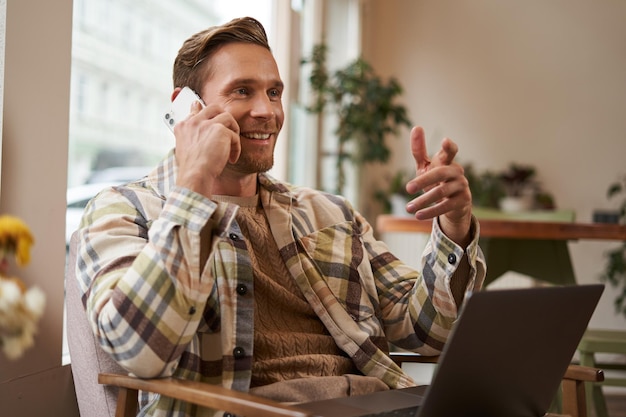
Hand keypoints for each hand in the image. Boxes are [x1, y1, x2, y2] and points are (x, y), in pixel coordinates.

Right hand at [174, 101, 240, 196]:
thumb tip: (195, 116)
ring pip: (227, 117)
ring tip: (231, 145)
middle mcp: (193, 122)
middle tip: (227, 131)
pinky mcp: (220, 130)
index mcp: (183, 126)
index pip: (195, 111)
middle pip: (213, 108)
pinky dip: (236, 148)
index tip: (206, 114)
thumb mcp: (185, 147)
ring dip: (233, 131)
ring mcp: (206, 124)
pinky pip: (234, 136)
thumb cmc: (191, 166)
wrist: (195, 175)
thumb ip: (191, 133)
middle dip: (224, 117)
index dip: (203, 111)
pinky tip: (231, 159)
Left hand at [405, 126, 471, 245]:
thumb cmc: (436, 181)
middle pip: (440, 173)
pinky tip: (418, 216)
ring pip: (440, 192)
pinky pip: (445, 207)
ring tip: (408, 208)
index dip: (448, 147)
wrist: (453, 205)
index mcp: (447, 161)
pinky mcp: (463, 201)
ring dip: (422, 201)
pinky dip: (430, 211)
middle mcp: (457, 171)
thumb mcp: (426, 166)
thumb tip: (416, 127)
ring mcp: (462, 186)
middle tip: (407, 188)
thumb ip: (419, 150)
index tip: (445, 141)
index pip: (450, 151)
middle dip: (423, 181)